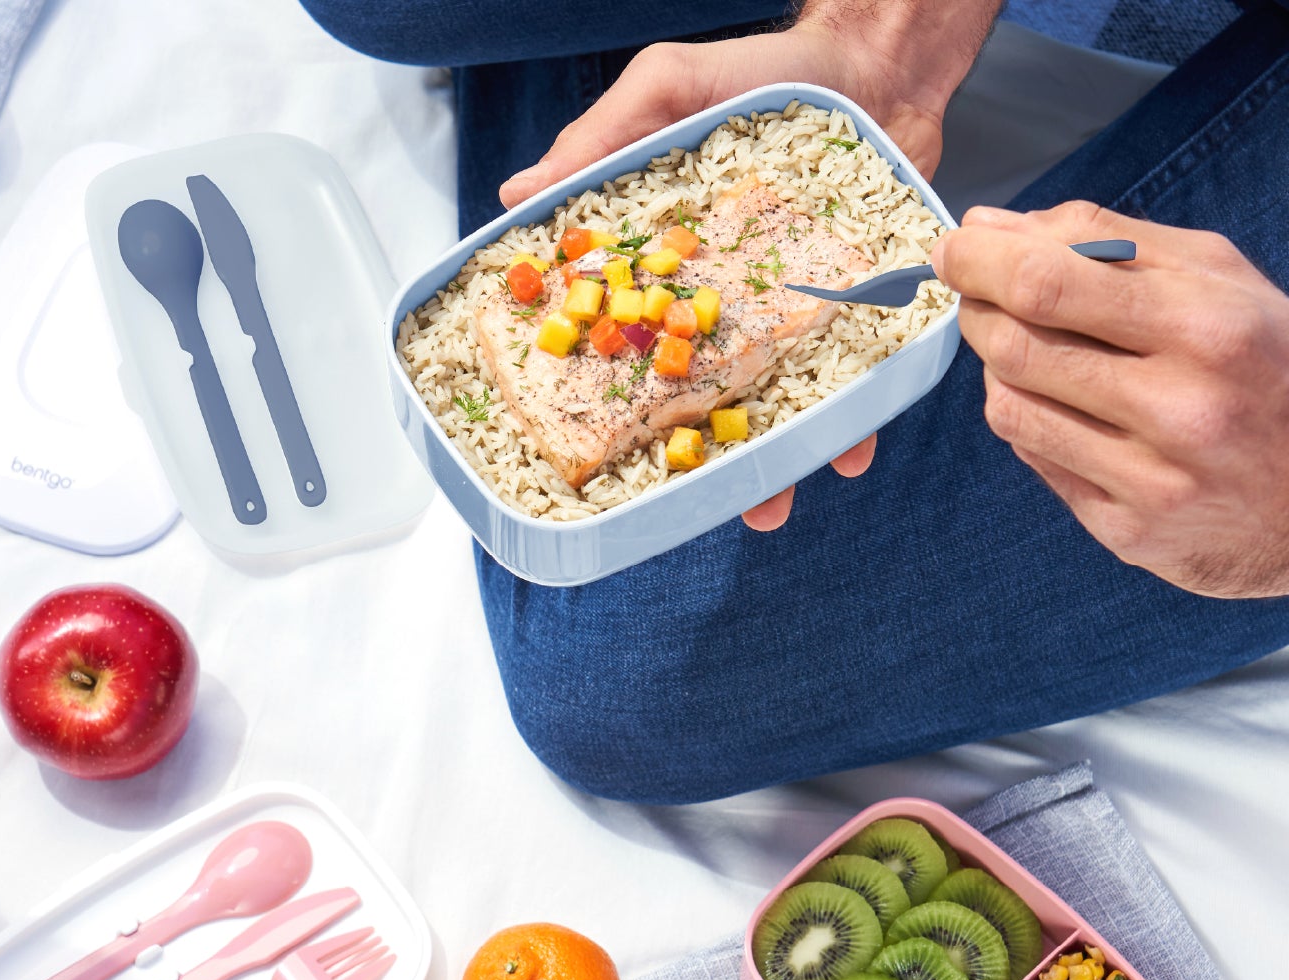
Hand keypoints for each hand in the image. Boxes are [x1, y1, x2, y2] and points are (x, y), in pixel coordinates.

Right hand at [496, 0, 997, 530]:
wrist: (879, 63)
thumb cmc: (766, 71)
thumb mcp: (669, 86)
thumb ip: (601, 138)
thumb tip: (516, 195)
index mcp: (661, 264)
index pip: (621, 335)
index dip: (604, 390)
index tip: (590, 446)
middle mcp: (715, 300)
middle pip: (691, 392)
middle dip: (689, 453)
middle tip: (686, 495)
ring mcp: (782, 312)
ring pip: (768, 402)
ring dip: (769, 459)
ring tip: (772, 501)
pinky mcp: (847, 312)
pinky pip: (847, 379)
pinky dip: (853, 418)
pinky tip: (850, 447)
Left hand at [933, 202, 1288, 596]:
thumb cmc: (1271, 367)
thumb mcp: (1221, 282)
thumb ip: (1110, 242)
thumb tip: (996, 225)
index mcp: (1209, 329)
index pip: (1049, 285)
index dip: (980, 261)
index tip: (955, 247)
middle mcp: (1180, 409)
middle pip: (1015, 347)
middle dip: (977, 308)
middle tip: (974, 290)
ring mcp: (1151, 479)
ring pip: (1009, 405)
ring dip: (996, 365)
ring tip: (1024, 343)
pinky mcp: (1127, 530)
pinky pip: (1033, 457)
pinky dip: (1026, 417)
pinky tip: (1058, 400)